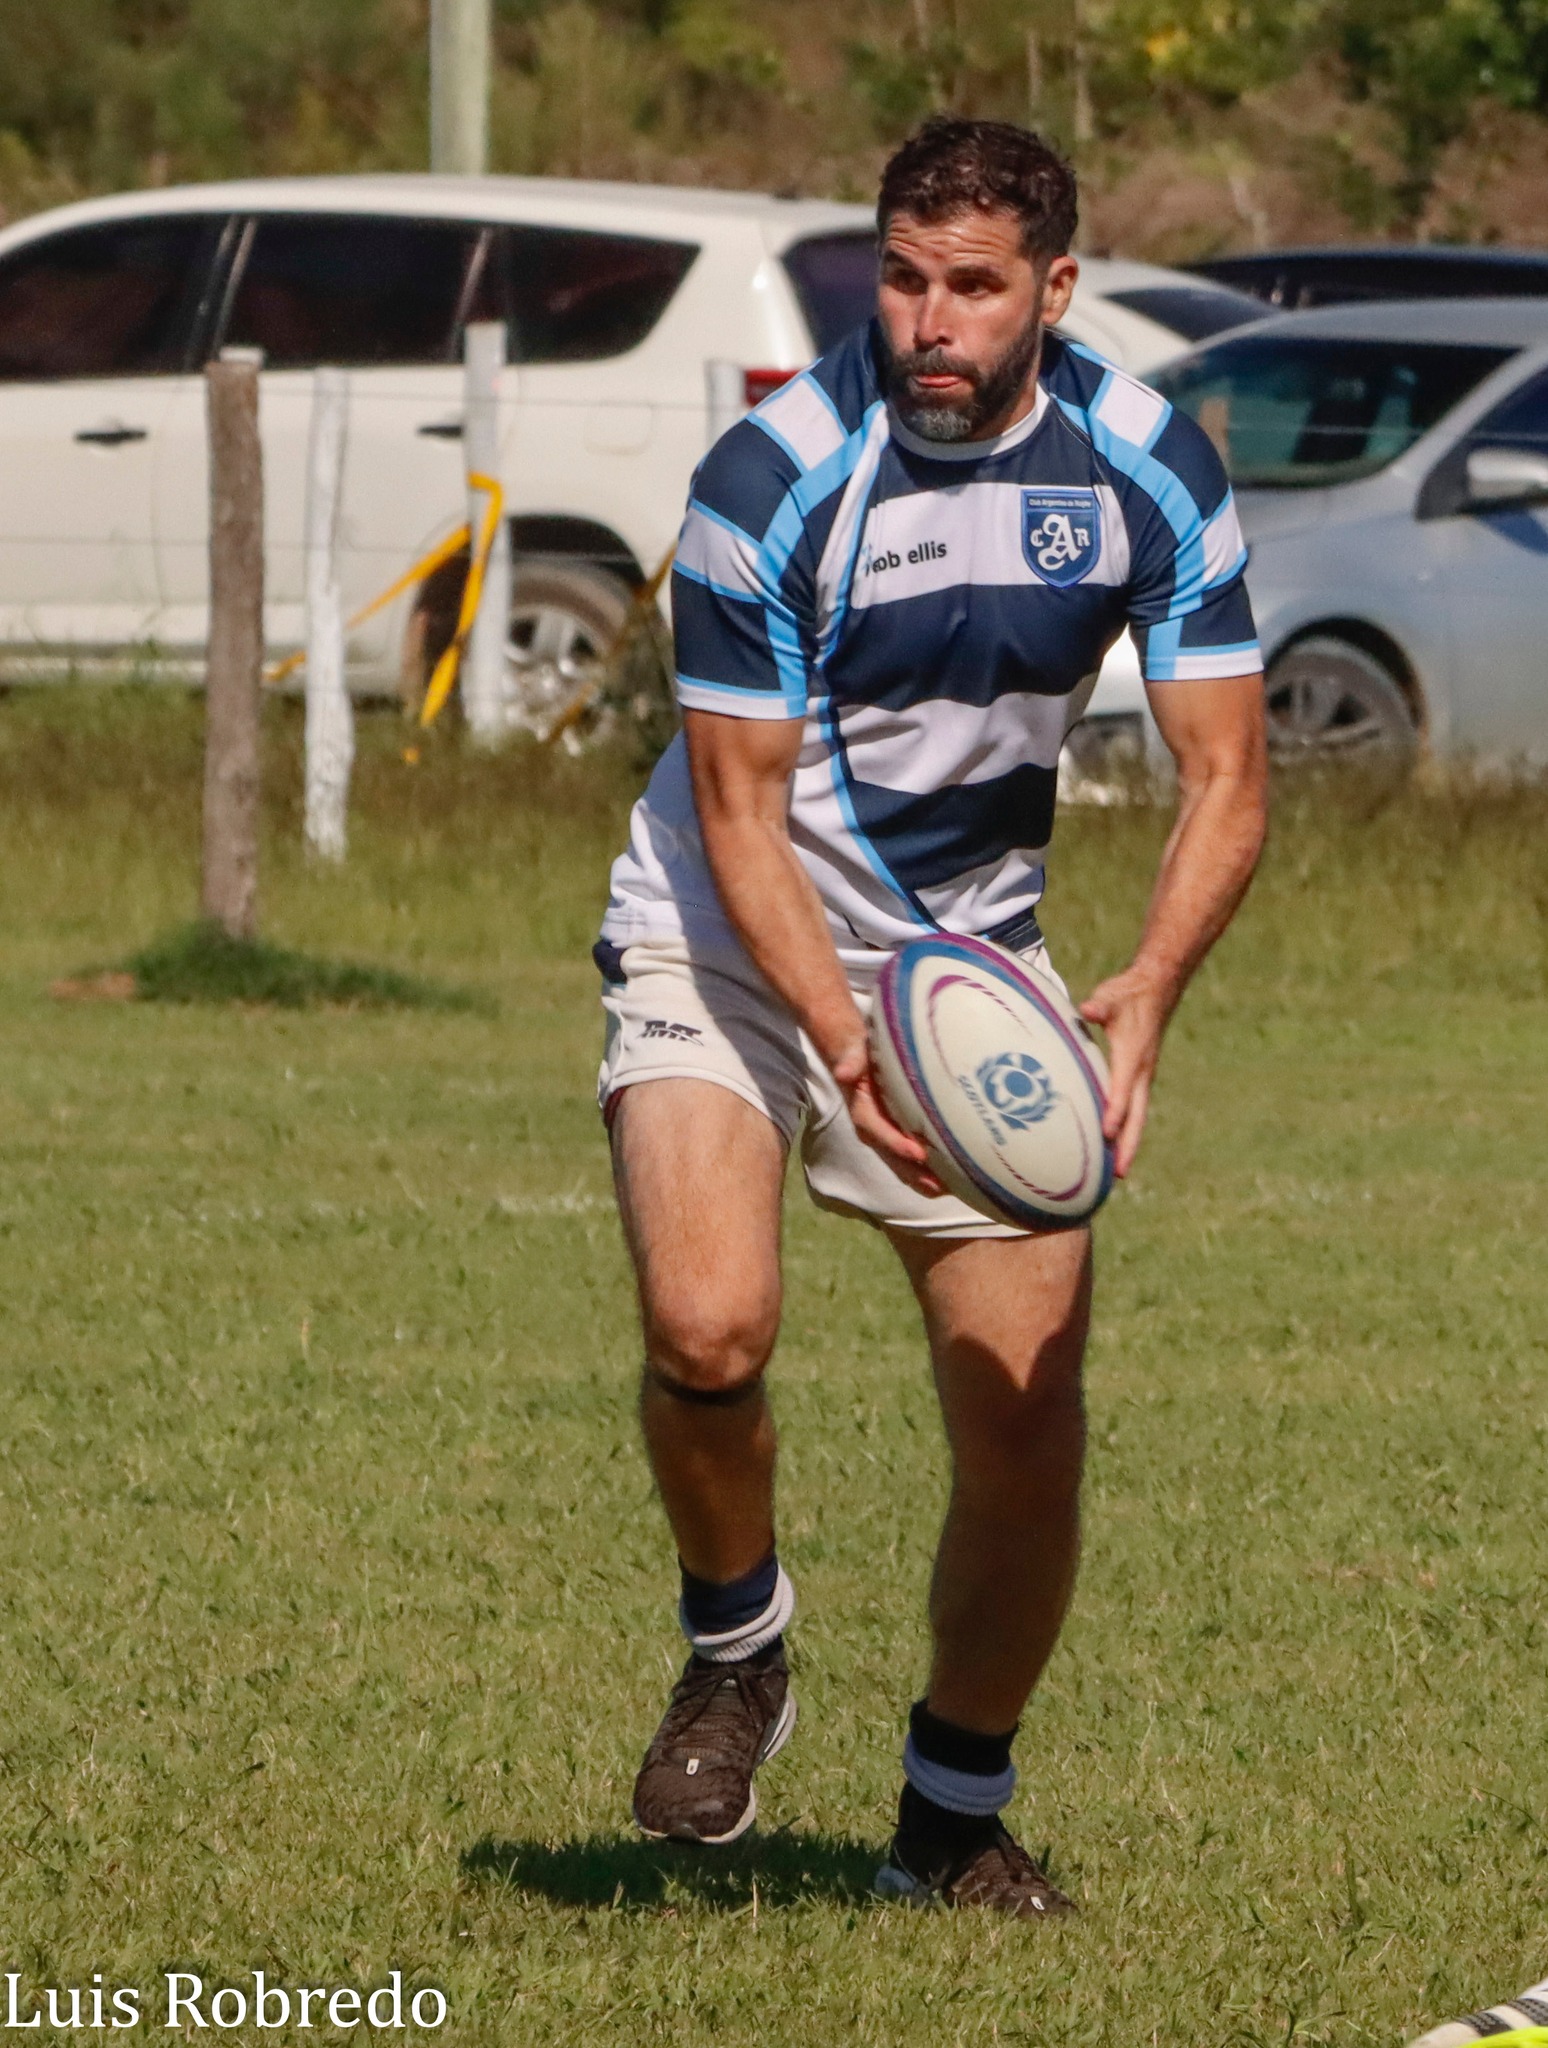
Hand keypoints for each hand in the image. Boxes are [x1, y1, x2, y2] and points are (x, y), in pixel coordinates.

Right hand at [829, 1041, 946, 1198]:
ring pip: (905, 1165)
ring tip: (952, 1189)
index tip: (919, 1154)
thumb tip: (843, 1072)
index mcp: (863, 1112)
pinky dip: (932, 1171)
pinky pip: (915, 1159)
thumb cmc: (863, 1053)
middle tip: (940, 1186)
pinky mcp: (902, 1137)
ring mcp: (889, 1137)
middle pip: (893, 1158)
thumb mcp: (856, 1052)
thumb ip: (851, 1061)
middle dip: (916, 1174)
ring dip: (926, 1180)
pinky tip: (955, 1178)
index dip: (897, 1145)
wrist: (862, 1057)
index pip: (879, 1133)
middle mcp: (875, 1131)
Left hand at [1078, 964, 1176, 1178]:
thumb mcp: (1111, 997)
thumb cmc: (1128, 995)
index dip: (1115, 1110)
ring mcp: (1144, 1077)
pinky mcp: (1140, 1077)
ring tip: (1117, 1173)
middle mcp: (1142, 1072)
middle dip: (1128, 1145)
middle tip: (1119, 1175)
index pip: (1123, 1089)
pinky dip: (1127, 1129)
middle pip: (1137, 1116)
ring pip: (1138, 1117)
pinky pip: (1135, 1109)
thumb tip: (1089, 1009)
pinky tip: (1115, 1146)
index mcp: (1133, 1056)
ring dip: (1129, 1144)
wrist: (1156, 989)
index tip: (1106, 1133)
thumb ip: (1101, 1006)